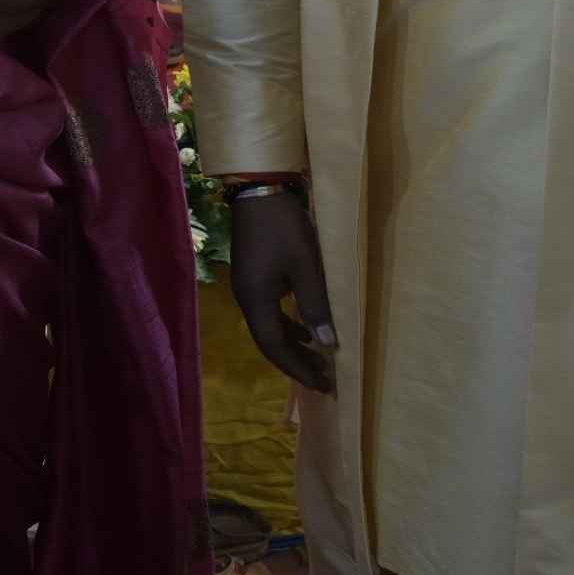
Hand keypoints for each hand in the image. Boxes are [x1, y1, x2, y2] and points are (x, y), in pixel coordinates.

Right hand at [230, 190, 337, 392]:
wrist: (259, 189)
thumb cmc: (283, 227)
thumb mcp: (305, 266)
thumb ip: (315, 306)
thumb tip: (326, 344)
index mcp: (256, 300)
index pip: (275, 347)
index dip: (298, 368)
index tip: (323, 384)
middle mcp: (247, 299)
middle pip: (269, 341)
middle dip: (296, 361)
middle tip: (324, 378)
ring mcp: (248, 287)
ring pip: (269, 327)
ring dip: (292, 344)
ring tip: (318, 358)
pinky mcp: (254, 276)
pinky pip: (270, 312)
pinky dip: (287, 325)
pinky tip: (304, 327)